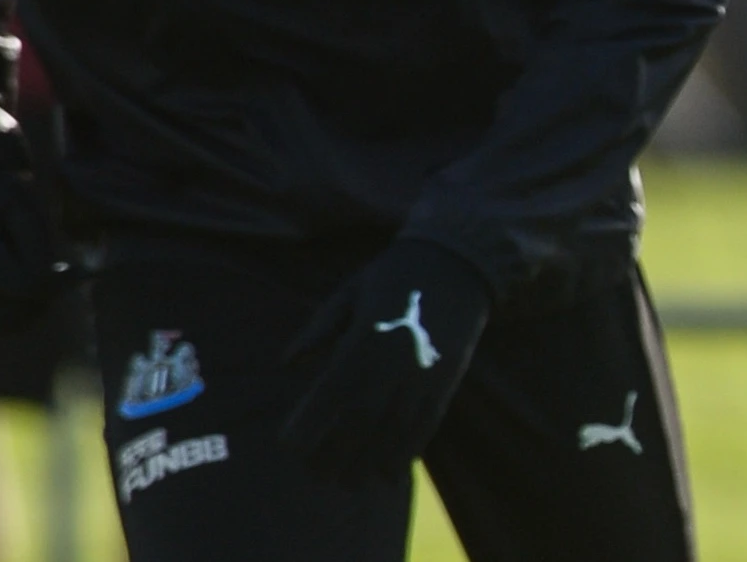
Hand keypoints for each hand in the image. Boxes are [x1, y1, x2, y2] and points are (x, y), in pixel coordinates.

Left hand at [280, 239, 491, 477]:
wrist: (458, 263)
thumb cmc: (395, 275)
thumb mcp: (349, 292)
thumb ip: (318, 330)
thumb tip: (287, 364)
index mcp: (362, 341)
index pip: (328, 398)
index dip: (306, 428)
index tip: (290, 447)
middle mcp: (391, 365)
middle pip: (357, 426)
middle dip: (334, 457)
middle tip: (317, 476)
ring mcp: (421, 377)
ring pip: (391, 434)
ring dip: (368, 464)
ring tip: (350, 483)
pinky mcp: (446, 382)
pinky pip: (425, 427)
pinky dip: (406, 453)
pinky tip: (390, 471)